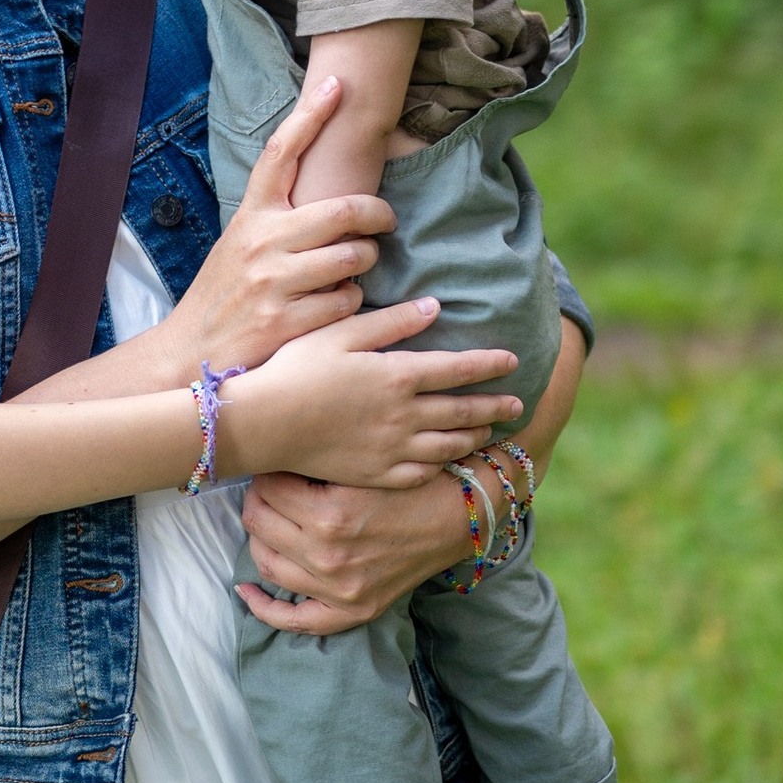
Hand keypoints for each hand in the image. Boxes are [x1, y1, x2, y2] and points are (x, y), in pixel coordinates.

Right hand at [154, 79, 395, 377]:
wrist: (191, 351)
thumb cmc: (225, 293)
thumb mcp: (241, 243)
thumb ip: (277, 219)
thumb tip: (329, 196)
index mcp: (251, 216)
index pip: (282, 153)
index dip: (310, 114)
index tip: (336, 84)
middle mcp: (262, 241)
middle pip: (344, 208)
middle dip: (377, 214)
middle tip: (385, 221)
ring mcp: (274, 281)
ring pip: (354, 257)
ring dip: (366, 263)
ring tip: (355, 268)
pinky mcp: (288, 319)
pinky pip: (347, 300)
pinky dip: (350, 302)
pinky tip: (335, 304)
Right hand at [220, 297, 518, 492]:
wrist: (264, 424)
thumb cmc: (295, 368)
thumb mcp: (341, 333)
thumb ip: (391, 321)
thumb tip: (434, 308)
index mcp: (398, 375)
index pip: (458, 368)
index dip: (489, 364)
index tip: (513, 361)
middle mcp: (403, 415)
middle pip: (462, 410)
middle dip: (494, 405)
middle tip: (518, 404)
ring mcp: (391, 449)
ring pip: (448, 444)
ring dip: (474, 435)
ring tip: (490, 431)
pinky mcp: (375, 474)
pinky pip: (421, 473)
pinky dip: (442, 466)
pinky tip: (447, 461)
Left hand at [236, 467, 474, 633]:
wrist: (460, 517)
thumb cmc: (414, 482)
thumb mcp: (364, 465)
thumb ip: (316, 463)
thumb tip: (271, 455)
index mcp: (330, 516)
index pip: (267, 489)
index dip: (266, 472)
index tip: (274, 465)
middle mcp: (329, 557)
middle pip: (260, 524)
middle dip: (257, 499)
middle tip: (267, 488)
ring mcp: (339, 590)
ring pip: (268, 564)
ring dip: (257, 539)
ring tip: (263, 522)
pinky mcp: (353, 611)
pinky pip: (296, 620)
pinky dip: (264, 608)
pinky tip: (246, 590)